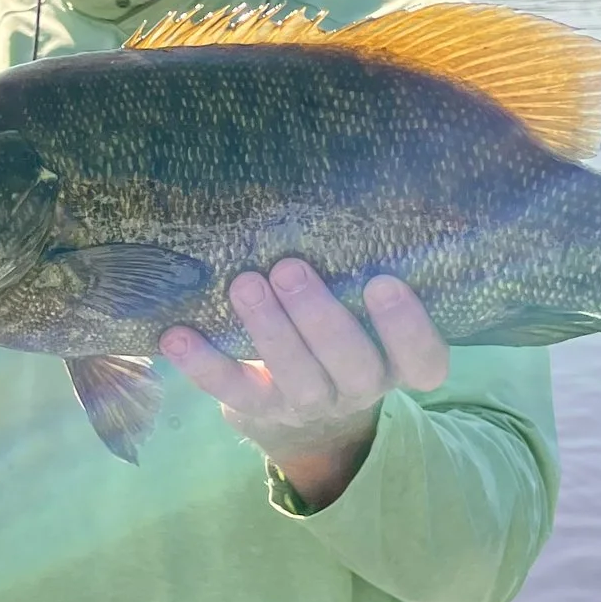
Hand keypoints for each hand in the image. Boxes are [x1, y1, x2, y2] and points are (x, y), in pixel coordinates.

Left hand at [161, 259, 448, 510]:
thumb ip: (357, 271)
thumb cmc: (339, 326)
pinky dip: (204, 364)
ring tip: (244, 285)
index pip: (423, 358)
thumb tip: (334, 192)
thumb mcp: (361, 307)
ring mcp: (310, 404)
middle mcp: (360, 387)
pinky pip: (234, 391)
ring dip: (269, 331)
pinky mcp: (261, 410)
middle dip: (321, 318)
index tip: (385, 281)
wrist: (302, 404)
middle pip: (353, 365)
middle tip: (290, 269)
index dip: (408, 326)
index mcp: (397, 361)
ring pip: (298, 379)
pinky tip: (177, 335)